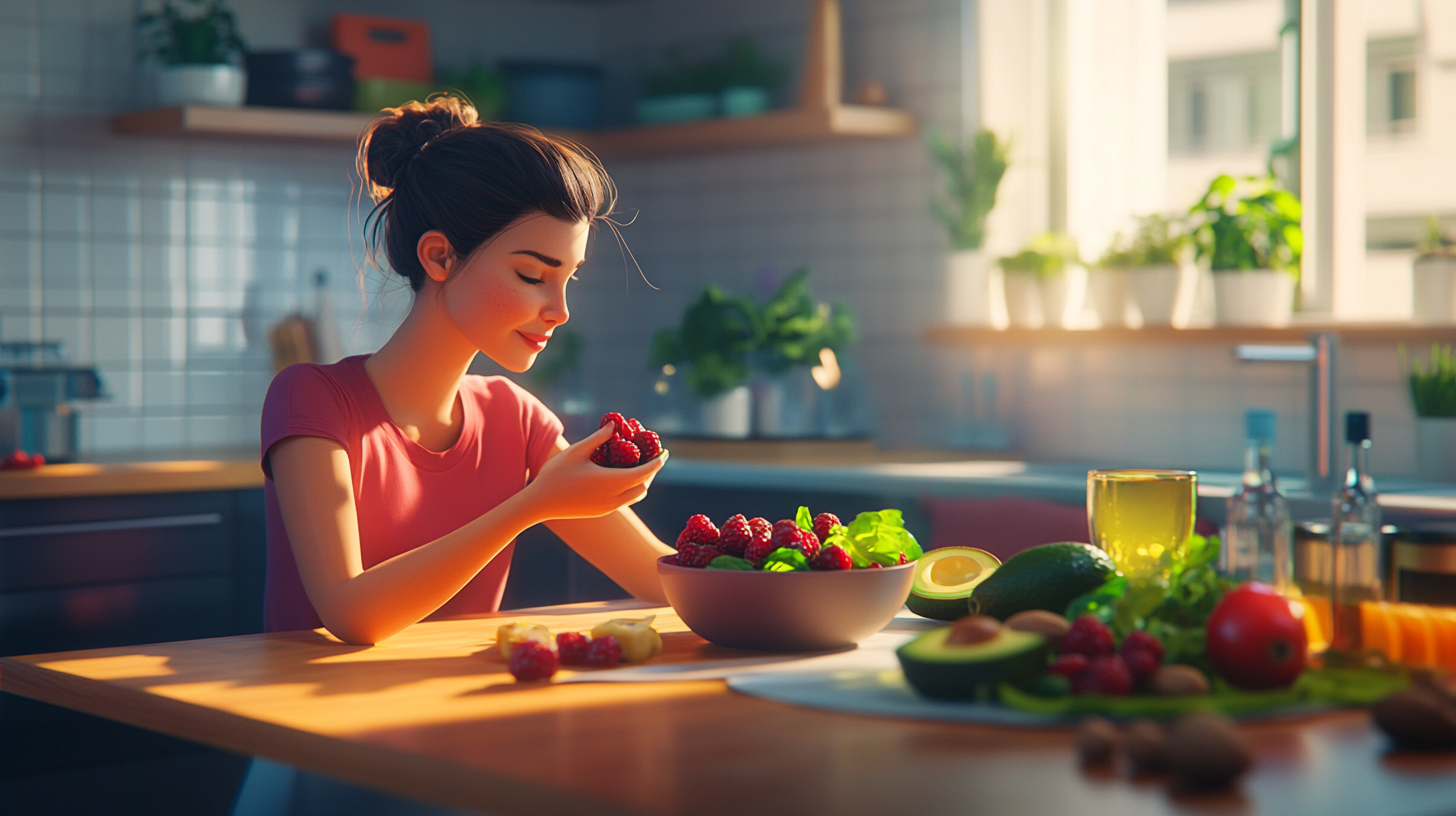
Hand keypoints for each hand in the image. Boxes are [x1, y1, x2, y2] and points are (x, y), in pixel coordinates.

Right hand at [520, 424, 666, 522]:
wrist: (540, 503)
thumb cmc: (556, 474)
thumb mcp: (577, 451)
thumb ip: (598, 438)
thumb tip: (614, 425)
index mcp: (611, 481)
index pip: (645, 472)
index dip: (657, 463)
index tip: (664, 452)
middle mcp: (614, 497)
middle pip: (644, 486)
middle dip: (652, 472)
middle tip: (653, 457)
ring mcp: (609, 507)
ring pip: (636, 496)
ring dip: (642, 482)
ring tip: (640, 466)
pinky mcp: (603, 512)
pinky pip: (625, 501)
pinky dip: (631, 489)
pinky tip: (623, 477)